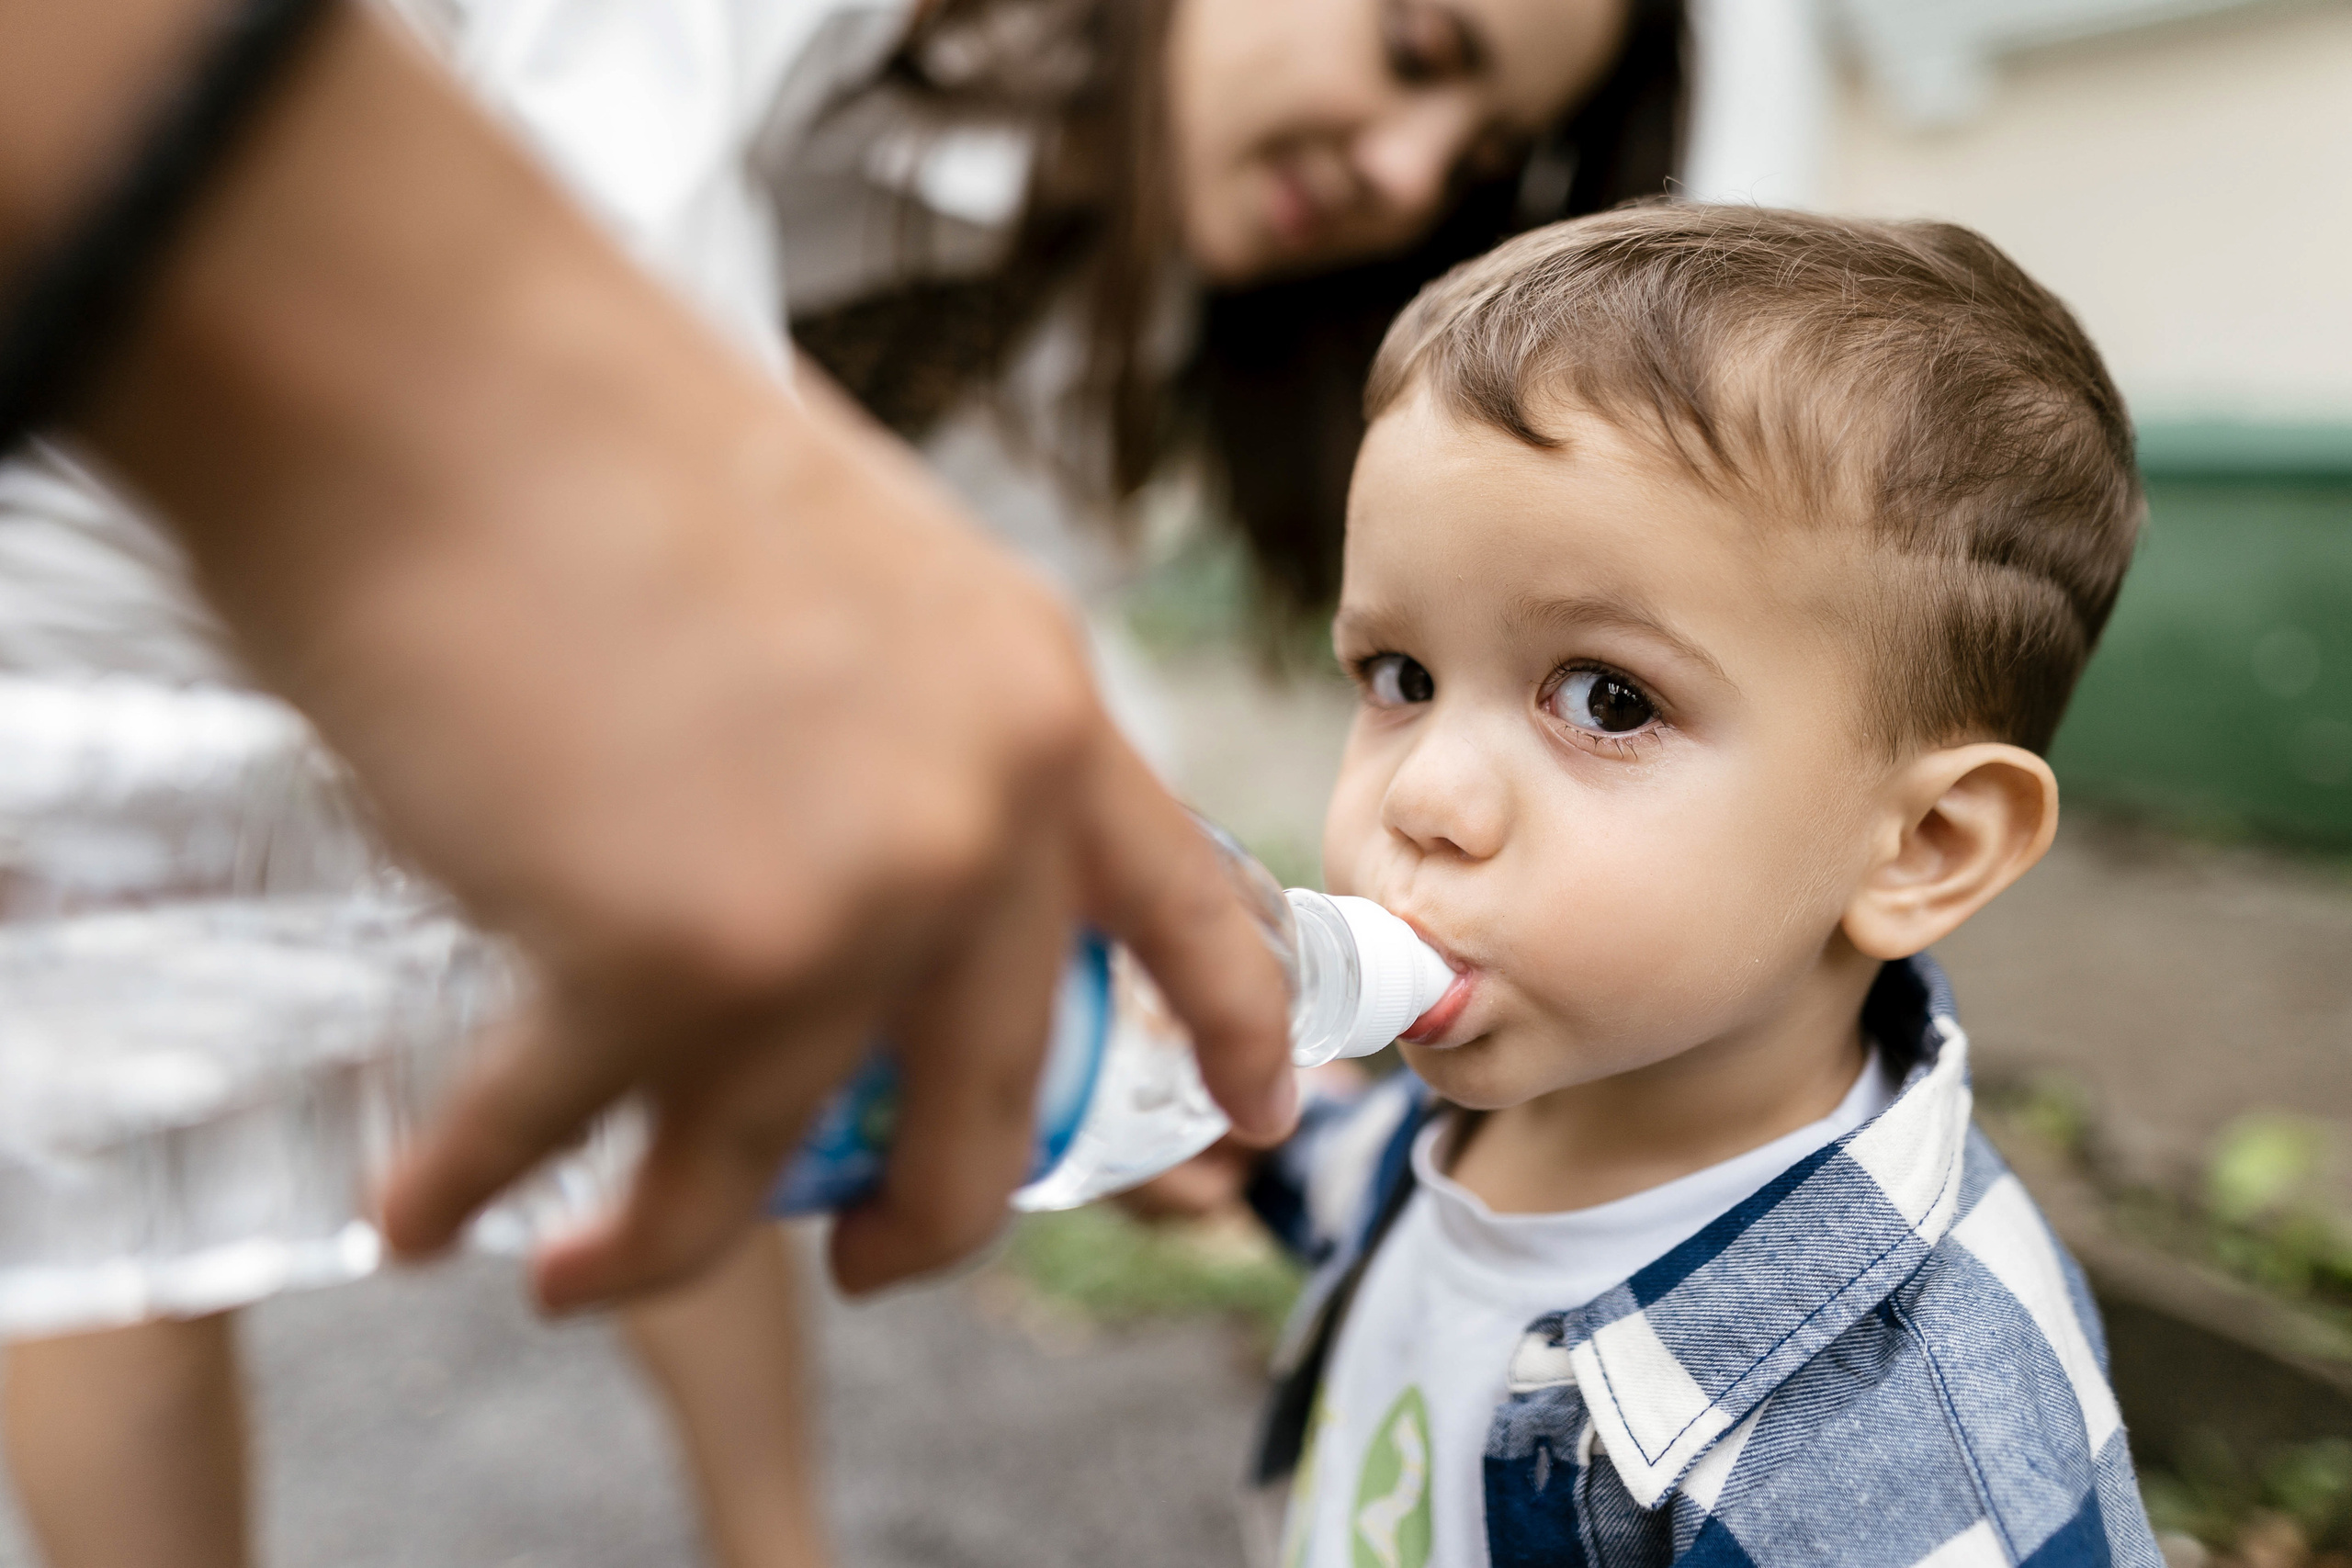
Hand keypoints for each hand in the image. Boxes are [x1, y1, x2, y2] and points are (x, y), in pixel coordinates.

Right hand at [55, 4, 1294, 1305]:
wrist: (425, 360)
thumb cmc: (601, 436)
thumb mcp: (849, 575)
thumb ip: (904, 727)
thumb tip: (872, 872)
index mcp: (1042, 703)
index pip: (1189, 911)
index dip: (1235, 1035)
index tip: (1260, 1129)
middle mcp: (978, 822)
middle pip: (988, 1107)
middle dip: (927, 1221)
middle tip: (867, 1255)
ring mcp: (838, 902)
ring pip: (760, 1155)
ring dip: (657, 1235)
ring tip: (576, 1261)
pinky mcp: (665, 960)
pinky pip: (571, 1134)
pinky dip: (475, 1185)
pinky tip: (424, 1211)